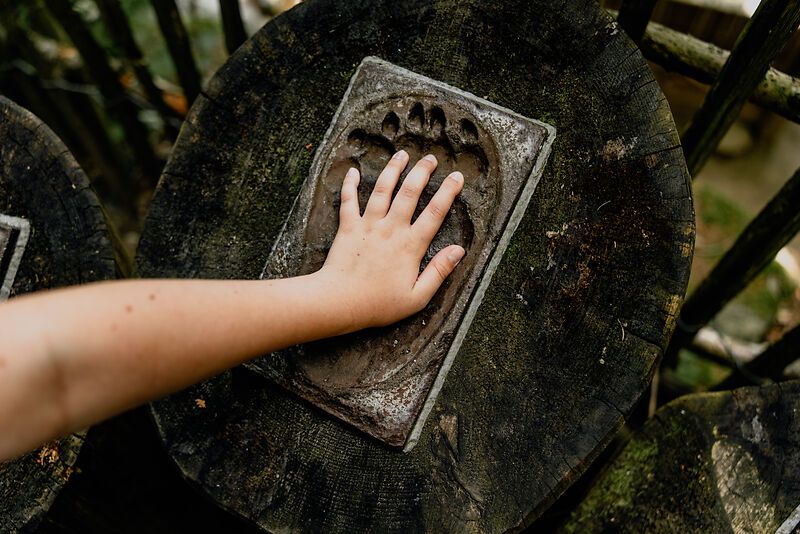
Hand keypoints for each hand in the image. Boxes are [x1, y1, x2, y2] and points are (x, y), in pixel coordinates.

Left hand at [315, 150, 464, 329]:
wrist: (340, 302)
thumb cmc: (379, 304)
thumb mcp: (417, 296)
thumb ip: (439, 271)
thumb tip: (459, 251)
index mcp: (410, 245)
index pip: (434, 213)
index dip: (448, 193)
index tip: (457, 177)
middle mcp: (391, 229)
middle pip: (409, 193)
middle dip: (422, 172)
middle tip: (430, 158)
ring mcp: (368, 225)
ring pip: (382, 190)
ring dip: (393, 170)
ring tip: (402, 154)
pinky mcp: (347, 227)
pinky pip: (348, 200)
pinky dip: (350, 184)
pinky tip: (353, 170)